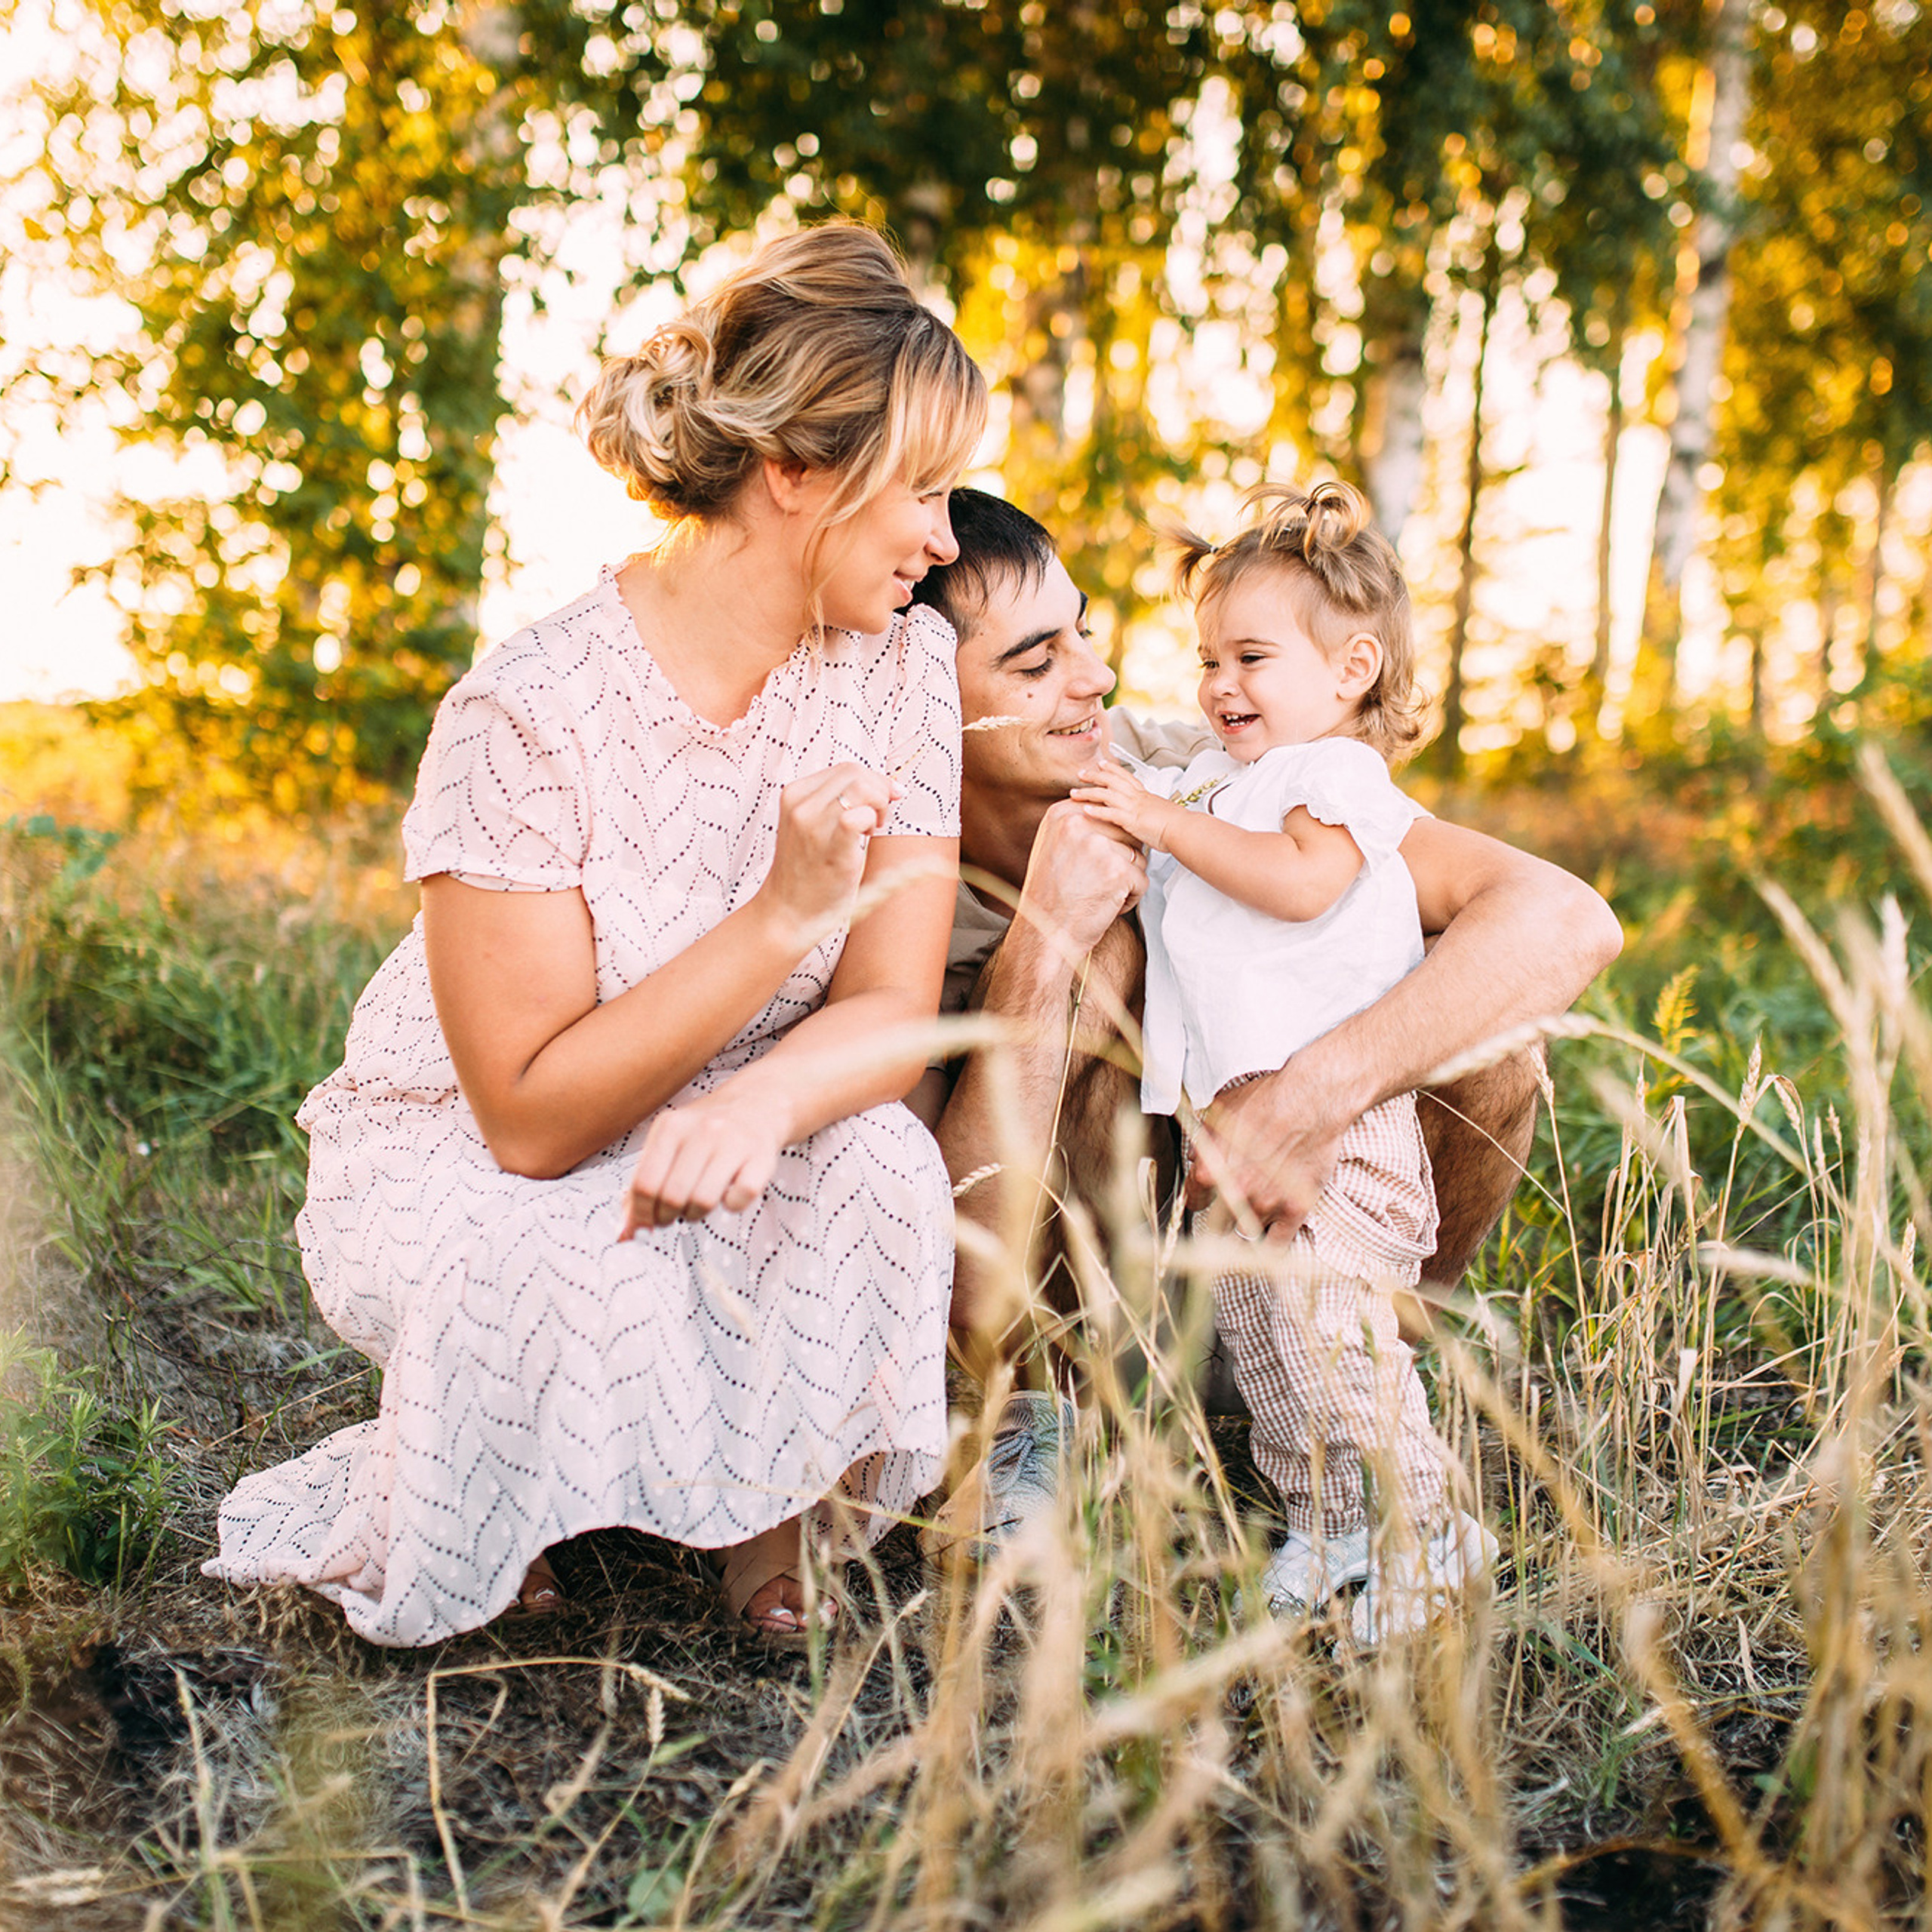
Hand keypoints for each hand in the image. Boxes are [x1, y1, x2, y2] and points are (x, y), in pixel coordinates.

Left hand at [620, 1087, 784, 1234]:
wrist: (754, 1106)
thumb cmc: (705, 1132)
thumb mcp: (667, 1145)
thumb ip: (643, 1184)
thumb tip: (626, 1232)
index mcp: (671, 1126)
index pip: (644, 1184)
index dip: (641, 1213)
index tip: (645, 1223)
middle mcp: (703, 1131)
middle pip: (672, 1197)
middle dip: (668, 1215)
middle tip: (673, 1213)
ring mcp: (734, 1143)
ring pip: (703, 1201)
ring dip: (696, 1214)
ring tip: (697, 1203)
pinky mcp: (760, 1159)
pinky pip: (738, 1200)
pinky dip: (730, 1205)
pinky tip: (727, 1192)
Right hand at [756, 762, 899, 945]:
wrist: (787, 911)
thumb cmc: (808, 870)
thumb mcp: (814, 825)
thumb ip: (840, 802)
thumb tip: (889, 786)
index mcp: (796, 793)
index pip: (847, 768)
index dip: (874, 781)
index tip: (886, 800)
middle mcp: (801, 804)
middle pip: (856, 773)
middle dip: (879, 792)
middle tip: (876, 821)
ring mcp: (812, 825)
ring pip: (862, 789)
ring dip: (877, 808)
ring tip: (869, 832)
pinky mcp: (830, 847)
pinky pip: (858, 817)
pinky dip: (871, 823)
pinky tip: (865, 840)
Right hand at [1015, 798, 1148, 961]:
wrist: (1045, 935)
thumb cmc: (1049, 897)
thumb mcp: (1052, 845)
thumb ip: (1077, 825)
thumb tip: (1108, 814)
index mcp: (1063, 814)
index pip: (1108, 813)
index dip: (1110, 840)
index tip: (1098, 859)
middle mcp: (1079, 823)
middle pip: (1126, 832)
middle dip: (1121, 858)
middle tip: (1096, 880)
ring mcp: (1099, 846)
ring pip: (1138, 856)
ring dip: (1126, 878)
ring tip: (1098, 892)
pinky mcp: (1117, 870)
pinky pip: (1142, 880)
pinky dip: (1130, 898)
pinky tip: (1105, 904)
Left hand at [1070, 759, 1180, 852]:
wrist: (1184, 829)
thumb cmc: (1177, 826)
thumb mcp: (1161, 815)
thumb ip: (1151, 815)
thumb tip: (1149, 821)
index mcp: (1145, 795)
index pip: (1126, 777)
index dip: (1112, 769)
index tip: (1101, 764)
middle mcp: (1137, 797)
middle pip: (1111, 780)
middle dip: (1094, 776)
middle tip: (1080, 774)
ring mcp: (1134, 807)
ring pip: (1106, 794)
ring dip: (1088, 793)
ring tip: (1073, 793)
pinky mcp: (1132, 820)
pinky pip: (1110, 813)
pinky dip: (1096, 811)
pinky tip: (1084, 810)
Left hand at [1183, 1062, 1351, 1239]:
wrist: (1311, 1100)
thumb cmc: (1268, 1099)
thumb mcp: (1223, 1110)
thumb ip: (1205, 1137)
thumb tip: (1195, 1155)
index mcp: (1211, 1170)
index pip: (1193, 1200)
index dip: (1198, 1199)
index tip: (1203, 1200)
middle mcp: (1234, 1193)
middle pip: (1216, 1225)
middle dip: (1219, 1221)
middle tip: (1225, 1216)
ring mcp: (1265, 1205)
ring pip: (1244, 1235)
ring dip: (1245, 1229)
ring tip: (1250, 1222)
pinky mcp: (1293, 1210)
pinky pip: (1276, 1244)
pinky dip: (1269, 1248)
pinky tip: (1266, 1248)